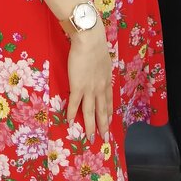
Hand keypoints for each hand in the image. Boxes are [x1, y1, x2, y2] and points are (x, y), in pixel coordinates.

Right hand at [66, 22, 113, 143]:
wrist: (90, 41)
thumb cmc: (96, 46)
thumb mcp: (104, 60)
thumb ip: (102, 69)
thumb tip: (100, 70)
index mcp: (107, 82)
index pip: (109, 102)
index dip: (109, 113)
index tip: (110, 122)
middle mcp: (100, 88)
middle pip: (102, 111)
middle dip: (104, 126)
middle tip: (104, 139)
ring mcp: (89, 89)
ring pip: (90, 112)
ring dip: (91, 126)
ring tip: (91, 138)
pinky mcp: (78, 86)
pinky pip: (75, 104)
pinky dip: (72, 114)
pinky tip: (70, 122)